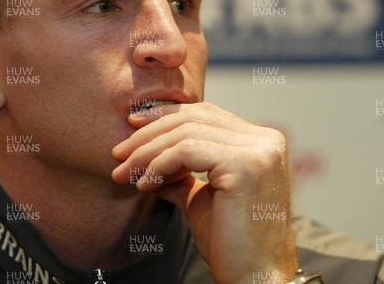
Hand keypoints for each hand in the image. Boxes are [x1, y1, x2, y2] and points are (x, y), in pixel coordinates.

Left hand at [111, 102, 297, 283]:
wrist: (253, 279)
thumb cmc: (230, 243)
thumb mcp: (200, 197)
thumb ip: (180, 173)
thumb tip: (147, 160)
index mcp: (261, 141)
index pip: (206, 114)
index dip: (166, 117)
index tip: (132, 127)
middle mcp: (265, 139)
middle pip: (194, 119)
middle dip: (149, 134)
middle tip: (118, 153)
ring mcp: (258, 150)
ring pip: (186, 133)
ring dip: (147, 152)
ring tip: (124, 173)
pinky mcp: (245, 165)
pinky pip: (186, 151)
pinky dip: (159, 164)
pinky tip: (144, 184)